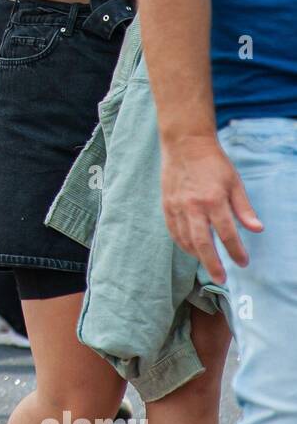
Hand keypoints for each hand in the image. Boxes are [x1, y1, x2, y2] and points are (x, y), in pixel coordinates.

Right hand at [161, 134, 263, 283]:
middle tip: (222, 279)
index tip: (243, 262)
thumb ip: (244, 208)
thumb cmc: (213, 162)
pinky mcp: (166, 204)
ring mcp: (177, 205)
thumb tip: (257, 229)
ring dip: (197, 255)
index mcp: (213, 199)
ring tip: (208, 265)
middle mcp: (193, 205)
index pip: (227, 233)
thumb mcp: (235, 182)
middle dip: (213, 264)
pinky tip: (191, 249)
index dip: (236, 251)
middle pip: (202, 242)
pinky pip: (173, 230)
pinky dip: (182, 243)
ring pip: (185, 239)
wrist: (184, 144)